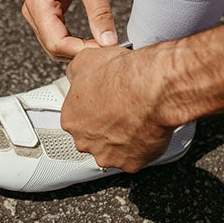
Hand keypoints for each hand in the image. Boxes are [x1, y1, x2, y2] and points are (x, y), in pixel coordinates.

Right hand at [22, 0, 116, 60]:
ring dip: (77, 48)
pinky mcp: (44, 11)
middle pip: (53, 48)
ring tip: (102, 43)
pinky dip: (74, 40)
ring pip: (54, 44)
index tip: (106, 49)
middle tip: (108, 49)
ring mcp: (36, 12)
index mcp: (39, 4)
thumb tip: (108, 42)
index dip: (82, 51)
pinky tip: (93, 37)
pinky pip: (57, 34)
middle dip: (80, 52)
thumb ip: (100, 14)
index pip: (57, 43)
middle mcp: (32, 10)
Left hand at [60, 46, 178, 172]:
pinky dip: (140, 147)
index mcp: (71, 119)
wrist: (152, 88)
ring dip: (121, 138)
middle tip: (120, 112)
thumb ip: (75, 73)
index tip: (103, 103)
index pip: (77, 118)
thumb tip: (75, 74)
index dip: (92, 109)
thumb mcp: (85, 59)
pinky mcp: (130, 163)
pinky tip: (145, 130)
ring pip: (112, 149)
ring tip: (134, 120)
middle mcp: (85, 140)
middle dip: (104, 127)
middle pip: (92, 137)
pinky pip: (134, 157)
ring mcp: (108, 154)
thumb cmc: (123, 76)